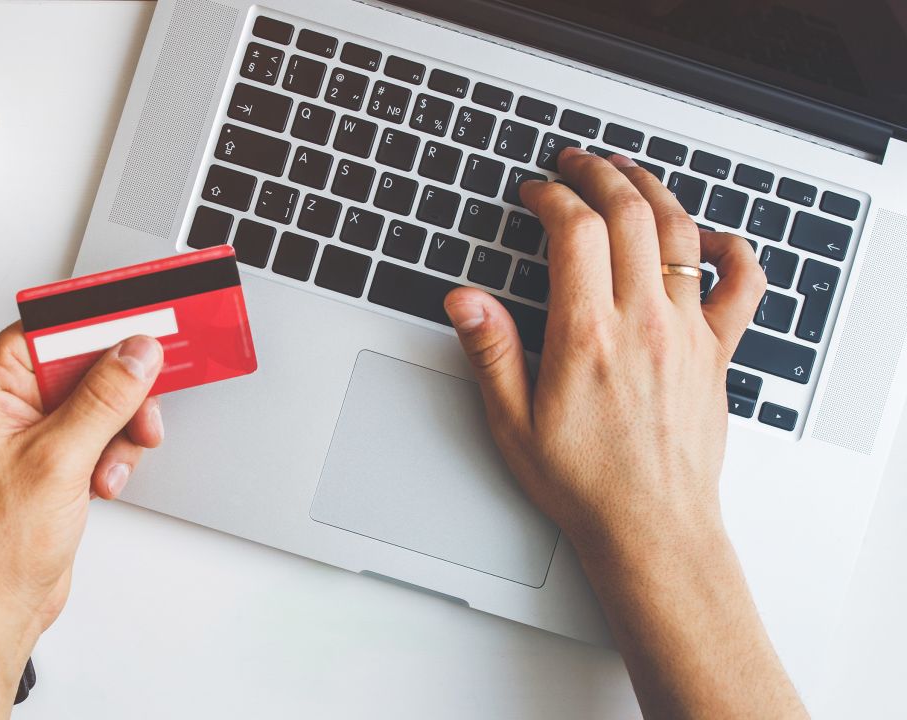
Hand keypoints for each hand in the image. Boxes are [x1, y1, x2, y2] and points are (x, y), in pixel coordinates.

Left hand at [0, 325, 163, 718]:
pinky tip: (101, 482)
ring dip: (117, 433)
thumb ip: (103, 399)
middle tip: (140, 414)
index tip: (144, 327)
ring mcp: (28, 432)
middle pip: (82, 364)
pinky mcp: (50, 459)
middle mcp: (3, 403)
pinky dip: (111, 455)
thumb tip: (135, 353)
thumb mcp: (58, 461)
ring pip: (98, 401)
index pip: (51, 329)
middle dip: (118, 395)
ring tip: (108, 467)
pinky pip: (96, 433)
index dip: (101, 328)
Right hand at [444, 148, 762, 555]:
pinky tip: (712, 236)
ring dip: (653, 191)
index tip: (534, 192)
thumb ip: (491, 353)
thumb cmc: (584, 483)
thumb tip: (465, 301)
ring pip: (680, 233)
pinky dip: (732, 249)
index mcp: (587, 336)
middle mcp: (643, 324)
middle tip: (576, 163)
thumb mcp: (513, 423)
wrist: (651, 528)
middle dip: (599, 175)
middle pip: (629, 215)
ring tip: (628, 173)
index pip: (574, 231)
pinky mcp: (716, 352)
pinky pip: (741, 286)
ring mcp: (687, 333)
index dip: (551, 196)